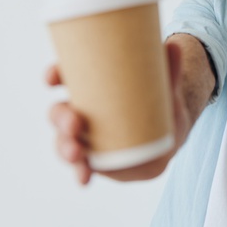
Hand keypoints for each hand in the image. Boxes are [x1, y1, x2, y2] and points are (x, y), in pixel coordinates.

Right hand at [46, 42, 186, 184]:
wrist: (171, 129)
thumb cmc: (161, 97)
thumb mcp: (165, 83)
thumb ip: (170, 69)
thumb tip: (174, 47)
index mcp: (90, 85)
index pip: (64, 76)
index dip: (54, 76)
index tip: (53, 78)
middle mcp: (81, 110)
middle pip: (59, 112)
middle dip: (61, 118)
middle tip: (74, 122)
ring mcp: (86, 136)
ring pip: (65, 141)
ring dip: (66, 148)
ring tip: (77, 154)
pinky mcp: (96, 158)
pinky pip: (83, 165)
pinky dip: (81, 172)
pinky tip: (84, 179)